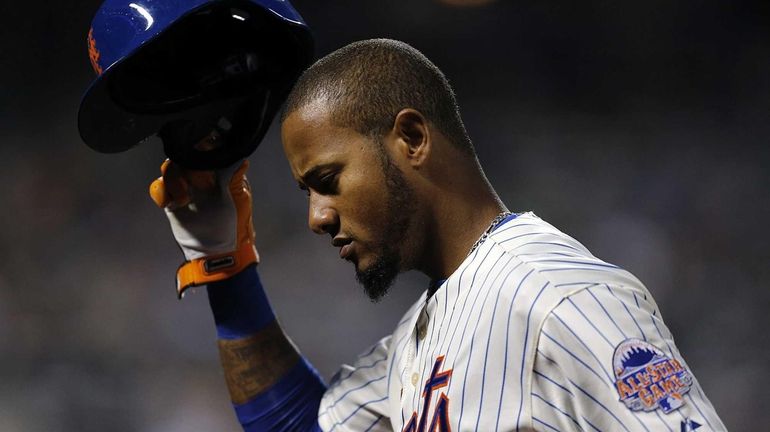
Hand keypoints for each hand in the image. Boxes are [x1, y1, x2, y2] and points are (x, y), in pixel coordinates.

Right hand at [149, 159, 258, 297]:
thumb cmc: (235, 225)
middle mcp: (202, 174)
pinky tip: (172, 205)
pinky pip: (159, 186)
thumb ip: (234, 179)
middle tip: (197, 186)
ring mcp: (186, 186)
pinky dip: (162, 192)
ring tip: (184, 199)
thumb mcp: (239, 201)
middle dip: (186, 167)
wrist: (218, 252)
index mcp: (221, 170)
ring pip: (170, 167)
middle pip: (184, 154)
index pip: (207, 147)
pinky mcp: (172, 200)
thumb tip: (240, 158)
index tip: (202, 158)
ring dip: (173, 180)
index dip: (202, 147)